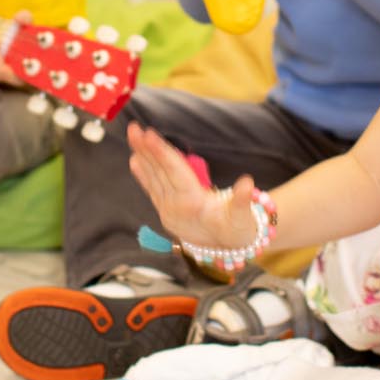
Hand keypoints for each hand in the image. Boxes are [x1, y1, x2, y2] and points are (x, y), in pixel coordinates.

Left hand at [127, 123, 260, 251]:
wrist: (229, 252)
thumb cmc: (239, 230)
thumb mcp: (244, 217)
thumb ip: (243, 201)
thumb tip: (247, 183)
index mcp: (193, 204)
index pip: (175, 173)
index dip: (162, 153)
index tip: (149, 135)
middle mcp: (175, 207)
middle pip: (159, 172)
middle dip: (145, 149)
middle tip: (134, 128)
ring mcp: (168, 210)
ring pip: (153, 178)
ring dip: (142, 156)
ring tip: (133, 135)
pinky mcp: (166, 212)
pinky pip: (152, 189)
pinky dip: (143, 173)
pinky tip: (135, 159)